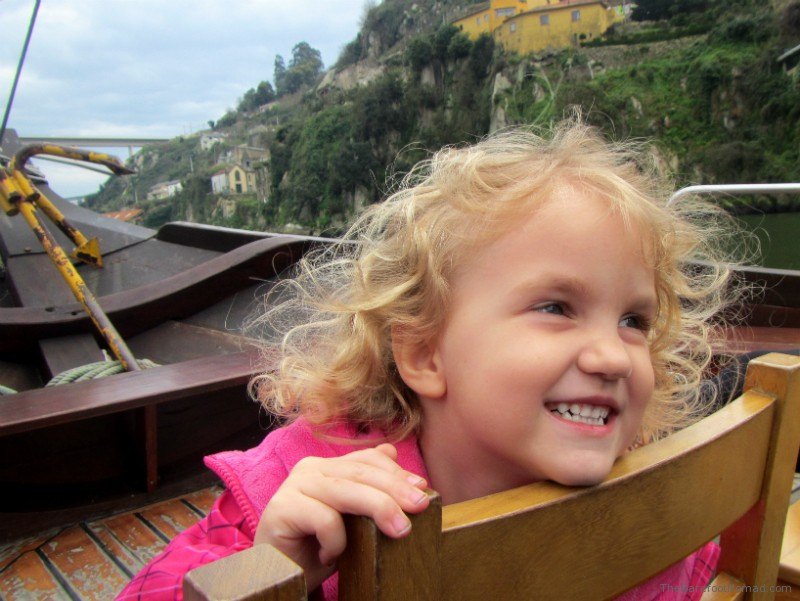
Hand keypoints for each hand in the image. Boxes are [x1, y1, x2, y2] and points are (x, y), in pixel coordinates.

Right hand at [253, 443, 429, 590]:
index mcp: (327, 467)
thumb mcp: (350, 518)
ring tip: (401, 530)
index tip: (423, 489)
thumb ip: (367, 488)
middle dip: (395, 488)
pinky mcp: (281, 508)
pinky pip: (324, 519)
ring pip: (346, 491)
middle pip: (360, 473)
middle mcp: (309, 469)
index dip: (396, 473)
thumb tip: (393, 453)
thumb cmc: (317, 547)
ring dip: (379, 508)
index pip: (367, 460)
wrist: (280, 575)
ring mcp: (293, 486)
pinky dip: (336, 540)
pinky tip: (331, 557)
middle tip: (421, 506)